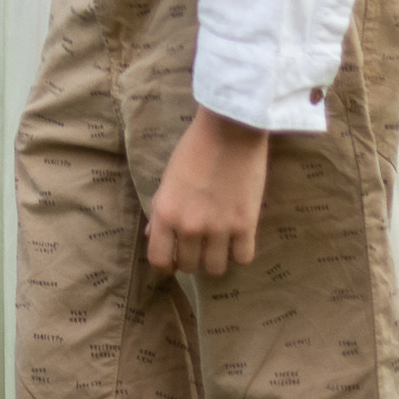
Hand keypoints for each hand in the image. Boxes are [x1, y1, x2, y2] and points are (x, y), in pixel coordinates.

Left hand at [145, 106, 268, 277]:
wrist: (229, 129)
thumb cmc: (194, 149)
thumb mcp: (168, 179)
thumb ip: (160, 210)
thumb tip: (152, 234)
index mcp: (165, 213)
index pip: (159, 260)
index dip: (166, 263)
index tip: (174, 258)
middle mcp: (189, 226)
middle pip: (190, 266)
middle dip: (193, 257)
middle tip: (200, 243)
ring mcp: (219, 229)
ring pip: (216, 268)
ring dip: (217, 257)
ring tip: (220, 242)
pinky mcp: (246, 226)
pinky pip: (242, 258)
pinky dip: (240, 252)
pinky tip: (238, 238)